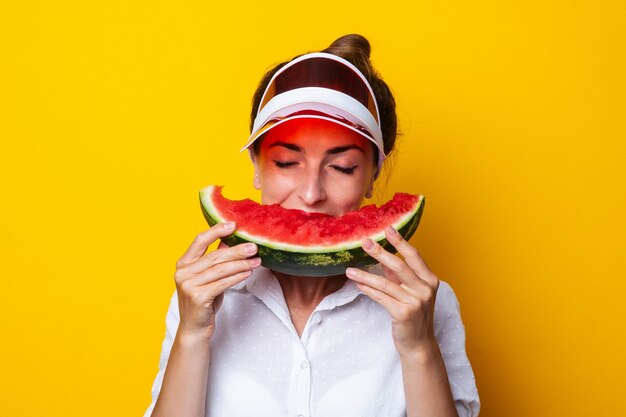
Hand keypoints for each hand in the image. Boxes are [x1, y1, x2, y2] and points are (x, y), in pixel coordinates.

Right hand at [174, 222, 260, 341]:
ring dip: (241, 264)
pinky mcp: (197, 297)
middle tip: (254, 246)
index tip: (234, 224)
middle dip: (237, 250)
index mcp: (183, 263)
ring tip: (257, 260)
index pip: (199, 240)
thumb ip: (216, 260)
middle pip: (214, 256)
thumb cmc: (204, 300)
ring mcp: (188, 285)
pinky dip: (237, 277)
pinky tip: (248, 272)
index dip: (216, 230)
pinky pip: (222, 283)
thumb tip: (234, 240)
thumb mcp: (209, 277)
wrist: (194, 328)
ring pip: (220, 270)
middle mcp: (183, 272)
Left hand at [345, 226, 439, 356]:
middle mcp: (425, 289)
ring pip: (385, 283)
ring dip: (365, 275)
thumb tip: (383, 258)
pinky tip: (358, 285)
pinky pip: (381, 297)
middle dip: (380, 252)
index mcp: (430, 280)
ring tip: (350, 270)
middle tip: (364, 242)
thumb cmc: (414, 316)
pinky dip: (368, 290)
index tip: (387, 229)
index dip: (400, 241)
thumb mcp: (411, 292)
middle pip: (399, 265)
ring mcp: (416, 302)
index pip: (414, 256)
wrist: (418, 344)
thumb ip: (399, 276)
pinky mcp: (404, 313)